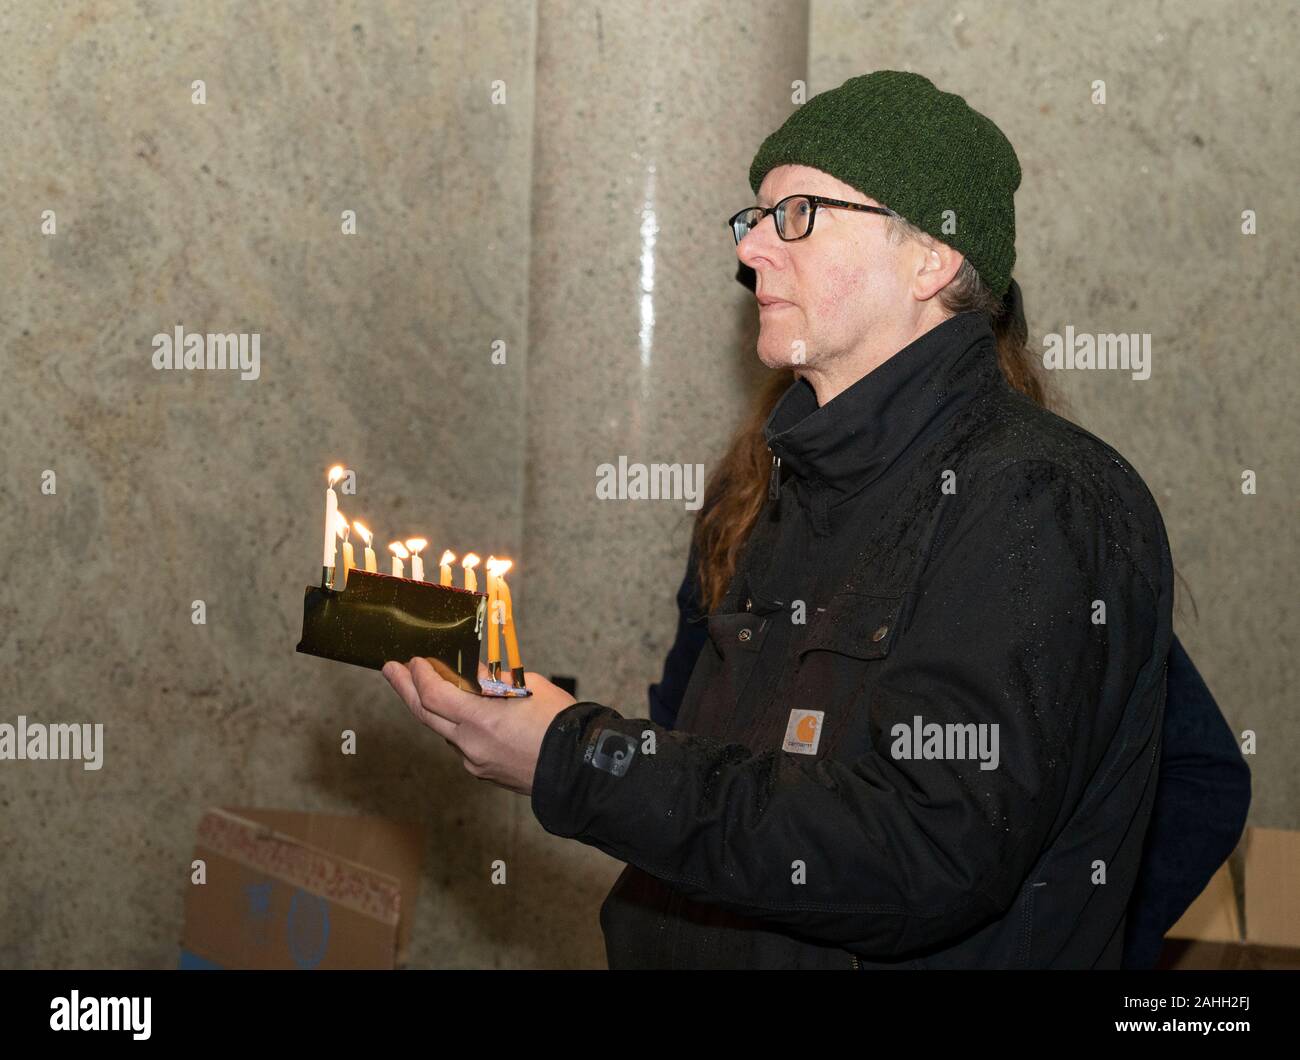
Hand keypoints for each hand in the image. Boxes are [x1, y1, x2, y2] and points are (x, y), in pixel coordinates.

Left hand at [381, 657, 577, 795]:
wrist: (580, 768)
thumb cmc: (560, 724)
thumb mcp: (528, 688)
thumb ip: (494, 684)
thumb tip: (474, 678)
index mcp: (480, 720)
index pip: (434, 696)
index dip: (420, 676)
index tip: (414, 660)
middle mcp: (470, 744)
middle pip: (426, 715)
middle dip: (405, 689)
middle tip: (391, 669)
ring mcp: (475, 762)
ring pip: (445, 731)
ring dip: (435, 709)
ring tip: (429, 686)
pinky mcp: (484, 773)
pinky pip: (463, 745)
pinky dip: (459, 726)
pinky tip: (464, 713)